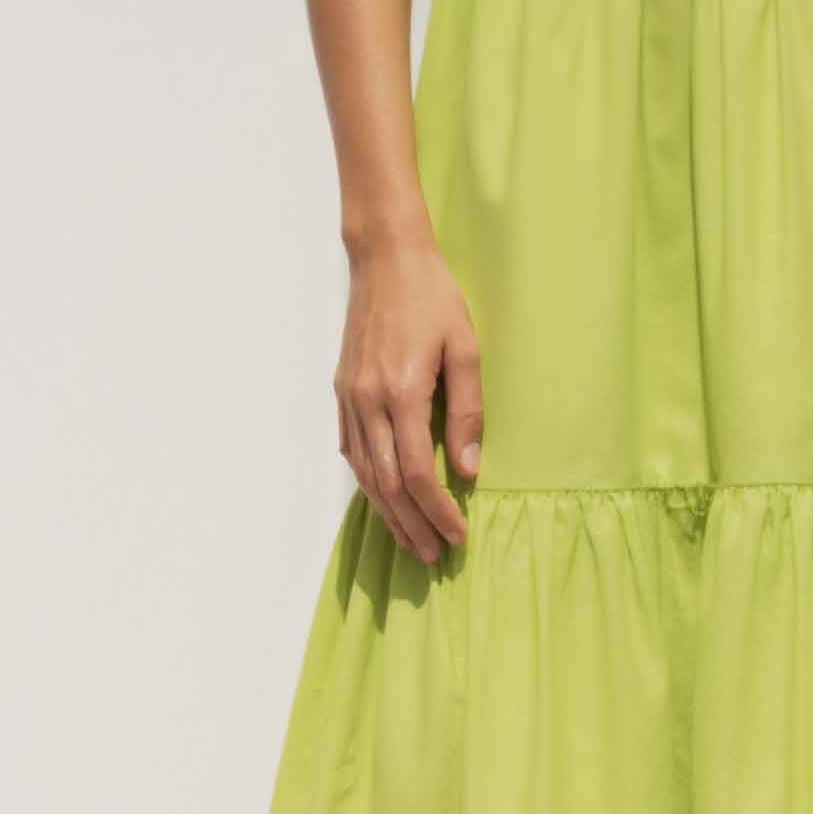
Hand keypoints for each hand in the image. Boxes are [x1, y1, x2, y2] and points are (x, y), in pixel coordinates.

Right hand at [336, 234, 484, 561]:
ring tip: (409, 539)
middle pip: (389, 483)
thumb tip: (470, 469)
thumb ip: (468, 411)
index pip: (420, 473)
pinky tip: (382, 498)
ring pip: (366, 473)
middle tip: (433, 554)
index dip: (438, 511)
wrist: (385, 259)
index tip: (458, 534)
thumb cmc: (432, 298)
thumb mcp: (466, 349)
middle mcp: (368, 402)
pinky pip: (352, 450)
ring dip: (388, 512)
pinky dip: (367, 481)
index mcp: (402, 393)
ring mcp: (349, 398)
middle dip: (412, 524)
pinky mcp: (342, 391)